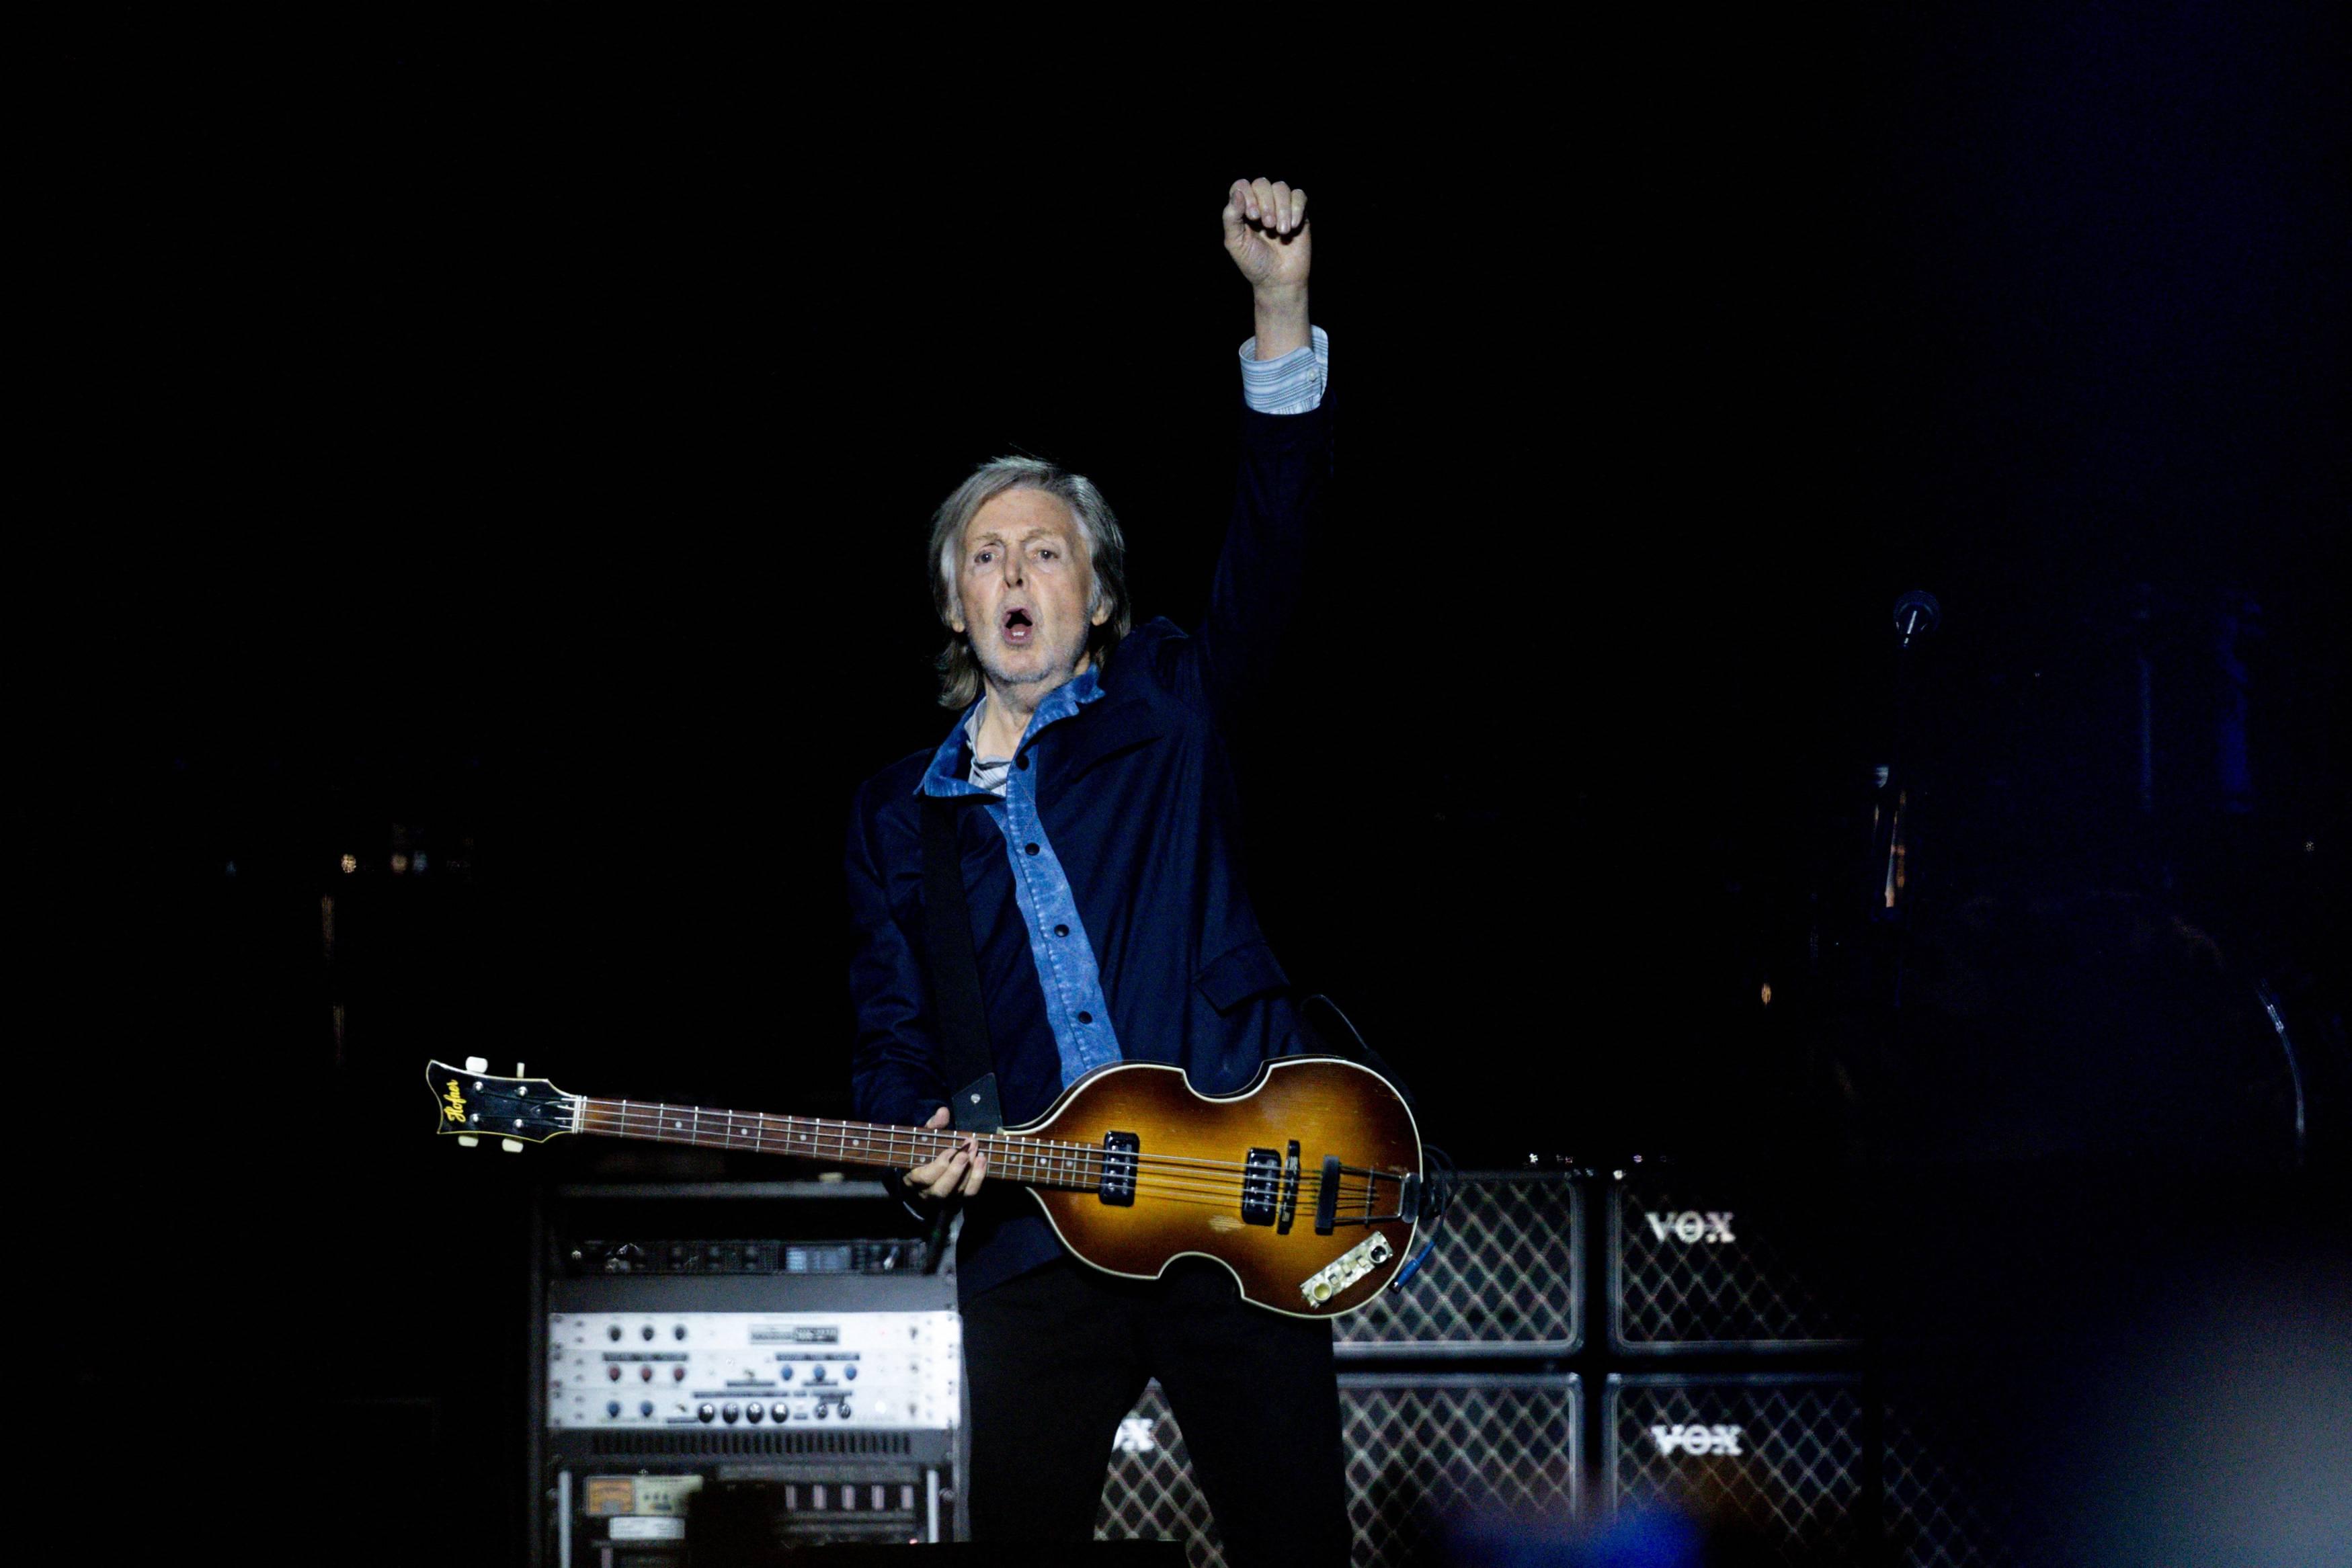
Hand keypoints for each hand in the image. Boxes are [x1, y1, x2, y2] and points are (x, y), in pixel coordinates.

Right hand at [903, 1105, 985, 1199]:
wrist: (927, 1180)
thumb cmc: (924, 1155)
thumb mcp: (924, 1139)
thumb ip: (932, 1126)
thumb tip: (943, 1112)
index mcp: (914, 1179)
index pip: (925, 1178)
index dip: (939, 1165)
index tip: (951, 1150)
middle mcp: (928, 1194)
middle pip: (942, 1190)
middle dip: (956, 1171)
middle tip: (966, 1151)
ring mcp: (945, 1200)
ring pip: (958, 1193)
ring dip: (971, 1171)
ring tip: (978, 1152)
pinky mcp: (959, 1200)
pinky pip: (970, 1194)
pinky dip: (978, 1177)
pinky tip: (982, 1160)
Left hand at [1222, 176, 1311, 300]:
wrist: (1278, 281)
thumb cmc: (1254, 263)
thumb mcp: (1235, 243)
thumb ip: (1231, 218)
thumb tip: (1238, 193)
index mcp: (1243, 209)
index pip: (1242, 185)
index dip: (1248, 195)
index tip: (1252, 216)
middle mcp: (1261, 205)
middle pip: (1262, 183)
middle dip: (1266, 203)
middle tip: (1268, 226)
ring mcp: (1281, 208)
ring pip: (1281, 187)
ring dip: (1282, 208)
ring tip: (1281, 231)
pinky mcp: (1299, 214)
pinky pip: (1299, 196)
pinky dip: (1296, 208)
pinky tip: (1293, 226)